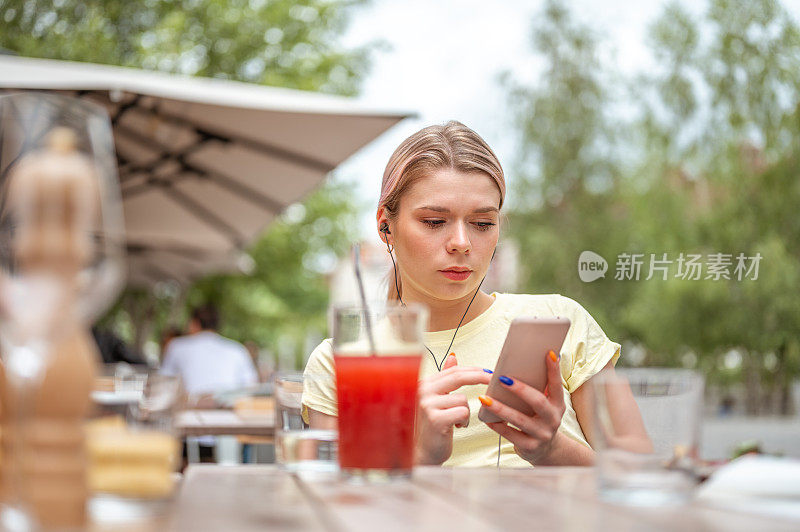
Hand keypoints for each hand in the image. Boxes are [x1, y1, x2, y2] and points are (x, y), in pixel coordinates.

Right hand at [415, 353, 491, 464]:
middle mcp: (423, 391)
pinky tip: (457, 427)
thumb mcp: (437, 400)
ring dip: (466, 412)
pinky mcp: (435, 419)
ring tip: (457, 421)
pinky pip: (462, 412)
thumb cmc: (431, 427)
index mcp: (424, 384)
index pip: (452, 371)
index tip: (487, 372)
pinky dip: (464, 420)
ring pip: (462, 399)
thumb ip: (444, 379)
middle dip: (479, 377)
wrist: (421, 452)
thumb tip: (453, 357)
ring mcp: (428, 404)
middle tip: (492, 380)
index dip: (472, 370)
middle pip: (458, 377)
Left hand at [481, 350, 566, 464]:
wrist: (546, 450)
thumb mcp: (547, 404)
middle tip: (502, 378)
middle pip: (538, 402)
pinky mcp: (530, 446)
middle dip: (520, 389)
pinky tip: (487, 418)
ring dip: (501, 408)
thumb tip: (543, 357)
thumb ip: (542, 386)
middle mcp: (553, 419)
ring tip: (485, 399)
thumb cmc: (540, 418)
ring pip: (519, 420)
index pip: (556, 384)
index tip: (547, 354)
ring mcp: (542, 434)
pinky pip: (510, 435)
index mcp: (557, 404)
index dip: (554, 370)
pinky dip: (498, 426)